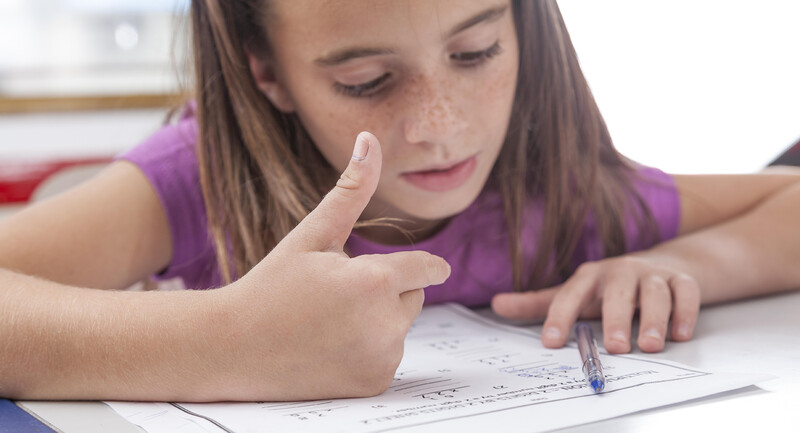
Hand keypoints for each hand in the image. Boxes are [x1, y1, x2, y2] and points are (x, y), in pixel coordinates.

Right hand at [216, 132, 450, 400]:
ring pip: (400, 327)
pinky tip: (331, 349)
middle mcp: (385, 324)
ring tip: (329, 323)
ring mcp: (379, 358)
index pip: (428, 269)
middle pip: (413, 298)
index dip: (425, 266)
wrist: (231, 347)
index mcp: (374, 281)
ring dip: (379, 321)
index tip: (435, 268)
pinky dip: (369, 351)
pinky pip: (387, 356)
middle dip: (387, 291)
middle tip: (338, 296)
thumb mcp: (312, 235)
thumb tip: (369, 139)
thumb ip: (351, 190)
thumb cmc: (271, 285)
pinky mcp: (374, 383)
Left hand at [491, 255, 699, 353]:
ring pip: (655, 293)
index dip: (559, 316)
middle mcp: (621, 271)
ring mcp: (653, 274)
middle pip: (617, 292)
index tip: (550, 342)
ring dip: (653, 319)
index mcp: (590, 275)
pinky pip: (686, 293)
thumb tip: (496, 304)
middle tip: (615, 348)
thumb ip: (538, 303)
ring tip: (649, 345)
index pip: (570, 293)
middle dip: (615, 319)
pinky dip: (685, 312)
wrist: (663, 265)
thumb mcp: (575, 293)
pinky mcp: (683, 280)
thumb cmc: (610, 287)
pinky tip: (680, 334)